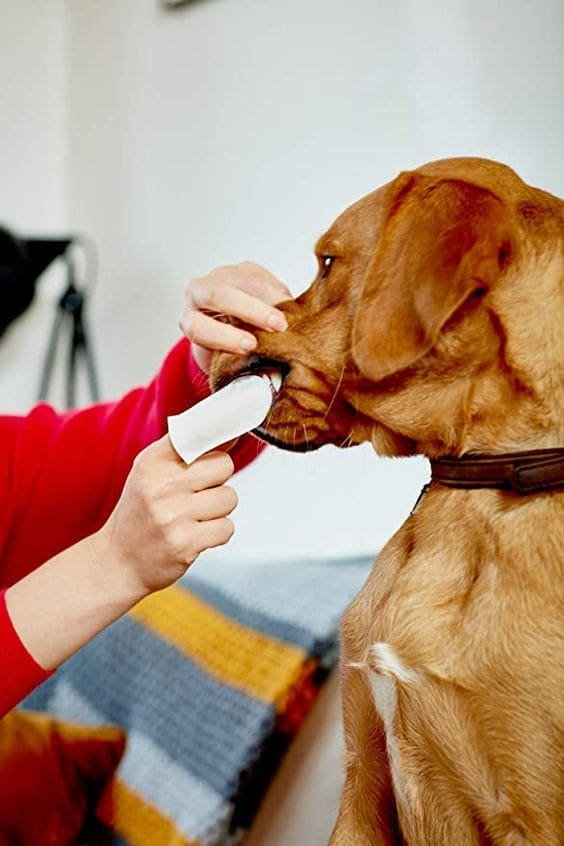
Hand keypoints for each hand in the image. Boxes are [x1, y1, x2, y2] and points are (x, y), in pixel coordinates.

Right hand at [94, 436, 236, 597]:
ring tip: (195, 516)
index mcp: (151, 463)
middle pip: (224, 465)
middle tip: (198, 493)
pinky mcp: (184, 544)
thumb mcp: (148, 473)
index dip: (219, 436)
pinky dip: (217, 533)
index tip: (232, 435)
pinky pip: (226, 528)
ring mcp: (172, 516)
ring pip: (229, 497)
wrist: (118, 562)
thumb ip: (183, 450)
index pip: (198, 434)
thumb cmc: (140, 513)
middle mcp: (160, 486)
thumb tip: (230, 434)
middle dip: (218, 480)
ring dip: (219, 509)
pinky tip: (196, 535)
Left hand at [180, 262, 291, 371]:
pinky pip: (261, 275)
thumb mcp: (227, 360)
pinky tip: (289, 305)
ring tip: (288, 318)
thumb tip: (265, 369)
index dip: (223, 337)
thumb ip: (238, 361)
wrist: (231, 327)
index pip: (199, 327)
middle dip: (251, 310)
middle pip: (219, 295)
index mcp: (189, 321)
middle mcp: (198, 293)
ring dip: (271, 300)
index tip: (249, 346)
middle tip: (278, 326)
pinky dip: (277, 292)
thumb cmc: (227, 351)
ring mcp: (220, 276)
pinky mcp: (243, 269)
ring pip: (244, 281)